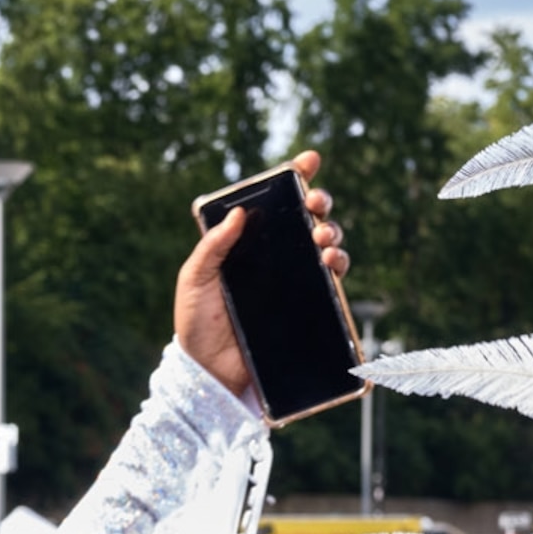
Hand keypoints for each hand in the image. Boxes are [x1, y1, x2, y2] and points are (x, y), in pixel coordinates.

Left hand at [177, 151, 346, 402]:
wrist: (209, 372)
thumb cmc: (197, 323)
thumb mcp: (194, 279)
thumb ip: (212, 247)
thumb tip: (237, 213)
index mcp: (247, 243)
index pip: (273, 204)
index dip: (295, 177)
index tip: (307, 161)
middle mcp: (274, 256)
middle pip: (306, 218)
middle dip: (318, 202)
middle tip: (314, 204)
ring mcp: (292, 279)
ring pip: (325, 244)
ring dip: (331, 232)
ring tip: (322, 238)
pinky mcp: (305, 305)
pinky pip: (331, 279)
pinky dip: (338, 264)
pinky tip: (330, 261)